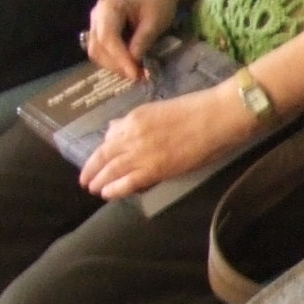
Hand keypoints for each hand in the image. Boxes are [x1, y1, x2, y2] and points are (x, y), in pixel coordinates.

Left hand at [78, 83, 257, 199]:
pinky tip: (108, 194)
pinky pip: (128, 182)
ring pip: (112, 170)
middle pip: (104, 156)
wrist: (216, 116)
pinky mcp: (155, 169)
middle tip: (86, 180)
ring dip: (100, 181)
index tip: (95, 161)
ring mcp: (142, 153)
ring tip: (94, 189)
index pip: (109, 138)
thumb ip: (136, 121)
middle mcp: (132, 135)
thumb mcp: (158, 108)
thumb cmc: (196, 109)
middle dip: (92, 170)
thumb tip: (116, 127)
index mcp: (134, 118)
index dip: (99, 153)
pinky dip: (115, 189)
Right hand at [84, 0, 186, 81]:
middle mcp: (96, 16)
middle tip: (138, 76)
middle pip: (98, 48)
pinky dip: (115, 62)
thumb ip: (142, 41)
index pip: (107, 38)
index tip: (135, 74)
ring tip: (137, 74)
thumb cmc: (158, 2)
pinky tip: (131, 67)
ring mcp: (96, 24)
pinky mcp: (101, 32)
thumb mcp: (155, 21)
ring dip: (115, 66)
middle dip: (116, 65)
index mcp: (108, 7)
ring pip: (97, 52)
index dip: (120, 59)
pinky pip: (102, 51)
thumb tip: (133, 63)